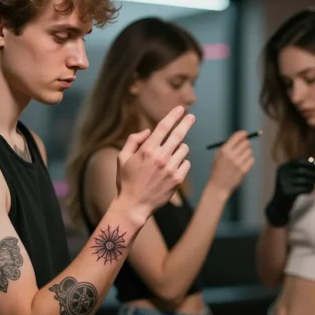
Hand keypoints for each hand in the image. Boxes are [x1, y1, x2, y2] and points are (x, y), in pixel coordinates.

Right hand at [116, 107, 195, 222]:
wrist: (134, 205)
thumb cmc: (126, 181)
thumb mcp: (122, 158)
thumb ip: (133, 141)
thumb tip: (148, 131)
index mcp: (147, 150)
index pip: (163, 127)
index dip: (173, 116)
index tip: (180, 109)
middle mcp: (160, 157)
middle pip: (178, 134)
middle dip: (186, 123)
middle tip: (191, 117)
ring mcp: (170, 168)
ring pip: (183, 149)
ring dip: (179, 149)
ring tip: (169, 156)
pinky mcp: (178, 179)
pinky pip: (186, 163)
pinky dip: (181, 162)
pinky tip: (172, 168)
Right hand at [208, 130, 255, 194]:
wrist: (219, 186)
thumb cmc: (218, 169)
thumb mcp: (219, 156)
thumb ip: (229, 145)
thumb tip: (241, 137)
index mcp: (224, 150)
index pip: (237, 137)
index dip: (243, 134)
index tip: (245, 134)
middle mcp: (232, 156)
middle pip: (245, 143)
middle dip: (246, 143)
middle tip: (244, 145)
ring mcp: (238, 163)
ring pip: (249, 151)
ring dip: (247, 153)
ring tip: (241, 158)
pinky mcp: (244, 170)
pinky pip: (252, 160)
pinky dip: (249, 160)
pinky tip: (243, 164)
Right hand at [265, 158, 314, 226]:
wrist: (279, 205)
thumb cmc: (291, 189)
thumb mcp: (296, 178)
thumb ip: (308, 171)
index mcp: (283, 167)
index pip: (299, 161)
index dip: (311, 164)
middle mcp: (281, 173)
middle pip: (302, 170)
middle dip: (313, 173)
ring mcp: (283, 182)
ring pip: (303, 179)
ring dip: (312, 181)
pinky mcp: (286, 192)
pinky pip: (302, 189)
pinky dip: (309, 188)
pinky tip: (312, 190)